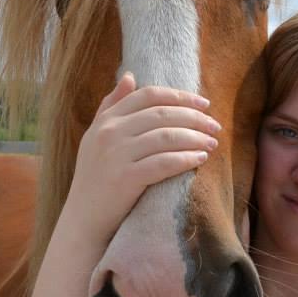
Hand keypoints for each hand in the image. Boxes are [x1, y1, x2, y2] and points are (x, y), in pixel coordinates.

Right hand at [61, 73, 221, 247]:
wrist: (82, 220)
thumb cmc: (94, 177)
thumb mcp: (96, 137)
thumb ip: (111, 105)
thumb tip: (130, 76)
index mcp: (106, 120)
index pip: (148, 96)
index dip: (180, 96)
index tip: (204, 103)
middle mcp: (110, 133)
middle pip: (161, 114)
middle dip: (193, 117)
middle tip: (214, 126)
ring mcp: (116, 155)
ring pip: (166, 136)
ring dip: (195, 138)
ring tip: (212, 143)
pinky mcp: (125, 179)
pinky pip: (164, 163)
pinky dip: (185, 158)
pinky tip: (200, 159)